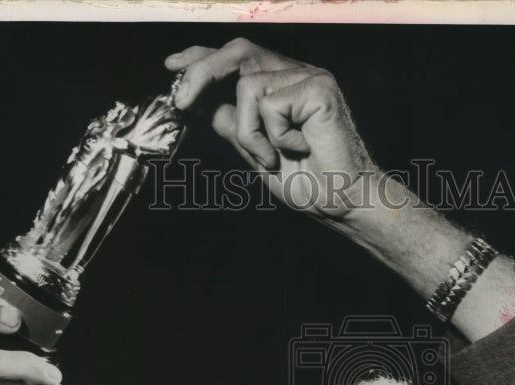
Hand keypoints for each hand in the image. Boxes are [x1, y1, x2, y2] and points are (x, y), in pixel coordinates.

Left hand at [165, 38, 375, 218]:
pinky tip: (296, 148)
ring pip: (248, 87)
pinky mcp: (318, 87)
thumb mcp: (257, 153)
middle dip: (202, 74)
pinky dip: (273, 136)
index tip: (172, 66)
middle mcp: (295, 74)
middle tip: (181, 101)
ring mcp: (308, 77)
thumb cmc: (309, 183)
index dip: (202, 57)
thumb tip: (204, 106)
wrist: (342, 202)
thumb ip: (236, 126)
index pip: (236, 58)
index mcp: (281, 85)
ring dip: (248, 132)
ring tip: (271, 157)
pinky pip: (270, 104)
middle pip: (238, 52)